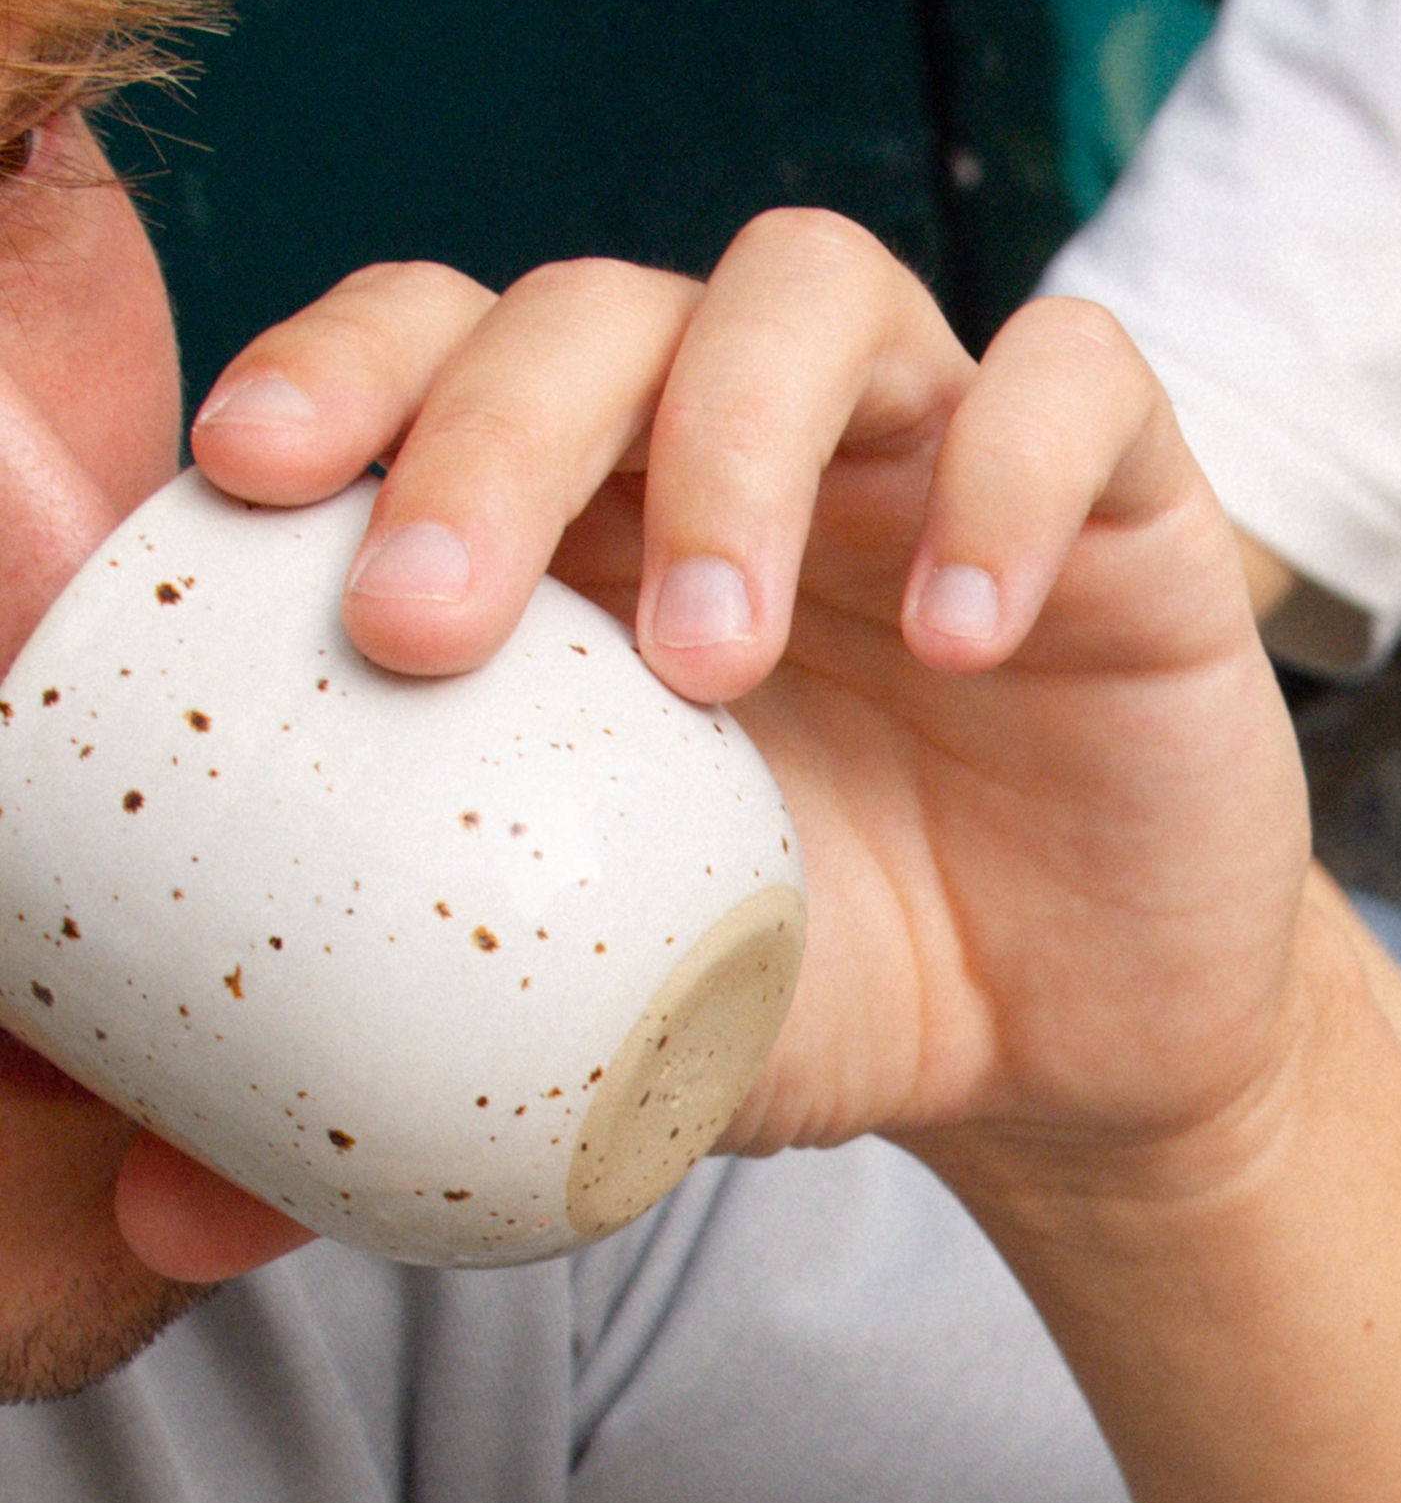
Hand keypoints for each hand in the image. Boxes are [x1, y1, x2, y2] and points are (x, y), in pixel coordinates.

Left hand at [154, 221, 1308, 1265]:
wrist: (1083, 1057)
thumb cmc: (839, 988)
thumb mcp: (618, 1040)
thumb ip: (421, 1077)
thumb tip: (176, 1212)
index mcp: (596, 524)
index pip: (438, 346)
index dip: (341, 371)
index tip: (253, 482)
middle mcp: (745, 442)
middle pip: (592, 306)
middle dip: (486, 435)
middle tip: (430, 624)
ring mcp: (930, 446)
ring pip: (809, 290)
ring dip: (726, 444)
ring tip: (716, 658)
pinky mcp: (1121, 497)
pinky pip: (1078, 387)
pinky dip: (1008, 479)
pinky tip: (972, 634)